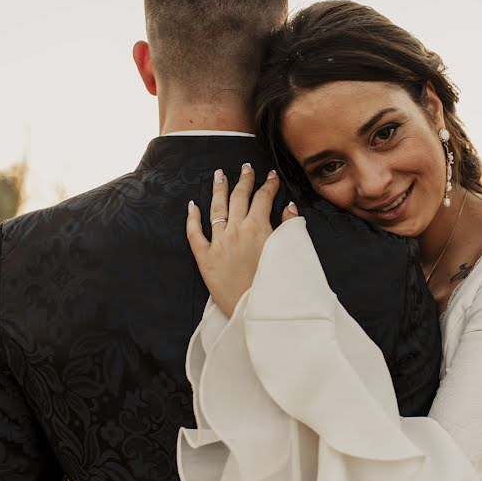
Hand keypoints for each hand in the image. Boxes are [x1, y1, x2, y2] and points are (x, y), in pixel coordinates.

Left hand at [187, 163, 299, 316]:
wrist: (257, 311)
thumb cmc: (277, 286)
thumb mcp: (289, 253)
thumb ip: (289, 228)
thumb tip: (289, 207)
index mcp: (258, 228)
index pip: (264, 198)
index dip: (268, 185)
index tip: (271, 176)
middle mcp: (236, 231)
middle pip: (239, 197)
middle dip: (244, 180)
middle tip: (245, 168)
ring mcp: (218, 243)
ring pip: (216, 209)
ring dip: (218, 189)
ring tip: (219, 175)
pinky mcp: (204, 259)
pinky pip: (194, 234)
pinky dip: (192, 218)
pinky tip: (192, 205)